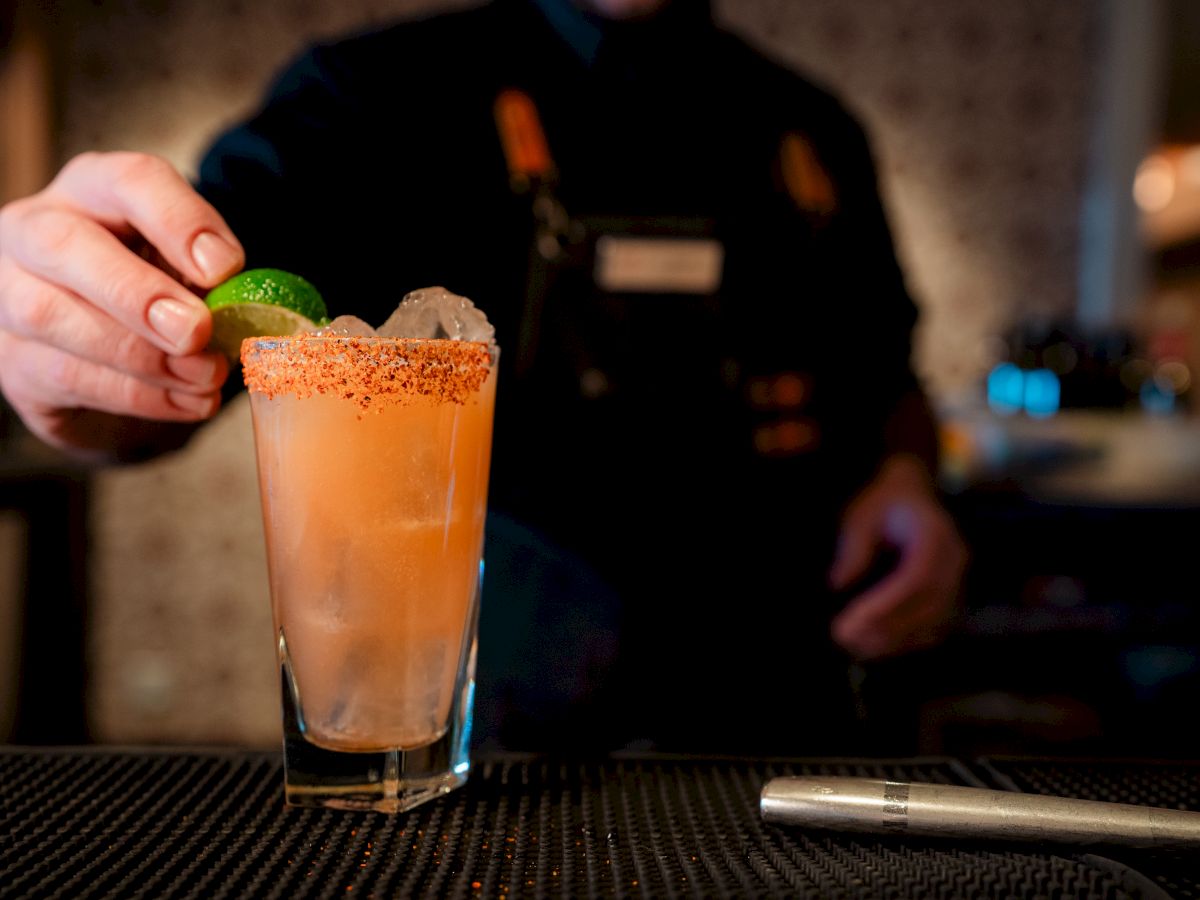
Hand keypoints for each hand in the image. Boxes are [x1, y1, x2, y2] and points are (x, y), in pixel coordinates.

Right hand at [0, 151, 242, 460]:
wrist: (125, 367)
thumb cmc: (166, 300)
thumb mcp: (195, 276)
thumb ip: (212, 282)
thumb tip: (241, 308)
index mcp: (94, 191)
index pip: (129, 180)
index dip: (178, 220)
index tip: (225, 268)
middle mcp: (35, 231)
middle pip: (62, 243)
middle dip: (135, 291)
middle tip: (196, 331)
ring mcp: (10, 294)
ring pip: (50, 317)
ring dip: (141, 356)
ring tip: (205, 376)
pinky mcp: (13, 361)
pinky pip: (66, 376)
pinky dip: (140, 396)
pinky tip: (190, 402)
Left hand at [828, 454, 967, 659]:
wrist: (910, 488)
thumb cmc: (883, 501)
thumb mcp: (861, 515)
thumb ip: (854, 547)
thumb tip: (839, 583)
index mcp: (935, 533)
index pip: (916, 577)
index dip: (886, 604)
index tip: (853, 620)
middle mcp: (954, 559)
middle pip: (927, 605)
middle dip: (886, 627)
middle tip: (844, 637)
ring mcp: (956, 578)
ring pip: (933, 620)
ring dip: (895, 639)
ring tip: (854, 647)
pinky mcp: (950, 593)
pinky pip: (935, 625)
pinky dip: (908, 639)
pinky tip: (877, 646)